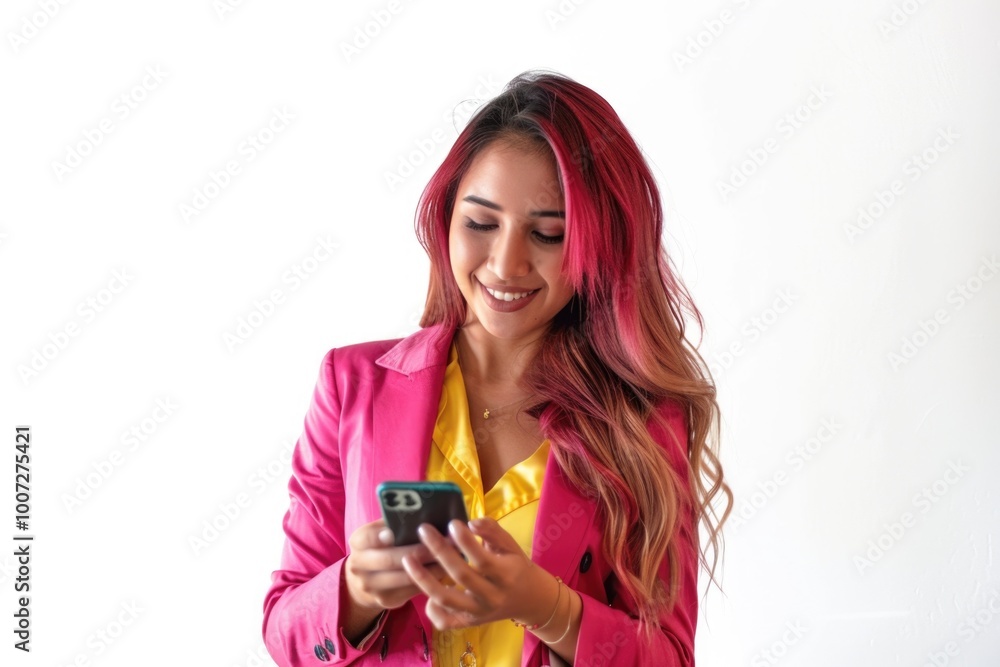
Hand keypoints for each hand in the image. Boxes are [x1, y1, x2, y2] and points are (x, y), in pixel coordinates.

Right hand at [344, 518, 446, 611]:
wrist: (364, 581)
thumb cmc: (380, 547)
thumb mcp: (378, 532)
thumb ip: (393, 524)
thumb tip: (424, 512)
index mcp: (358, 542)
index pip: (368, 537)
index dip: (381, 536)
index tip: (397, 531)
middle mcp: (359, 565)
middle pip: (390, 559)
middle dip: (420, 551)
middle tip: (444, 542)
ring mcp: (371, 586)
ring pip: (405, 577)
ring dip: (431, 567)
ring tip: (451, 556)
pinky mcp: (386, 600)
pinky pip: (412, 590)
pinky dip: (430, 580)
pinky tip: (446, 570)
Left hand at [401, 517, 555, 630]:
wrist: (528, 600)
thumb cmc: (516, 566)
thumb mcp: (511, 545)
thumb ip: (492, 531)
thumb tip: (471, 521)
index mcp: (505, 576)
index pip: (482, 559)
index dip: (465, 542)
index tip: (452, 522)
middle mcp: (491, 597)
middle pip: (461, 576)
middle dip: (439, 551)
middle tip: (423, 530)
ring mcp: (478, 613)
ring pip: (446, 600)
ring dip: (424, 579)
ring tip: (408, 559)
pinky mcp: (468, 623)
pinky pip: (445, 621)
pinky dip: (431, 608)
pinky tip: (424, 589)